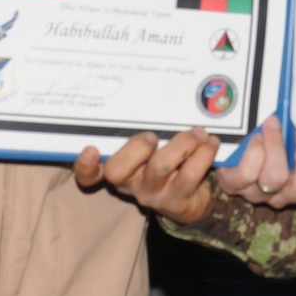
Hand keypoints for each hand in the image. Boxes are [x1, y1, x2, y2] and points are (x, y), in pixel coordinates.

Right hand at [75, 129, 220, 224]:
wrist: (192, 200)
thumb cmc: (168, 163)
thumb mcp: (152, 149)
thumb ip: (144, 130)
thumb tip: (153, 93)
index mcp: (119, 169)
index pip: (89, 175)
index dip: (85, 166)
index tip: (91, 150)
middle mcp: (130, 184)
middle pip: (118, 171)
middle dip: (137, 146)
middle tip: (154, 136)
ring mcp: (152, 195)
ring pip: (159, 167)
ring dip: (182, 143)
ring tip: (198, 133)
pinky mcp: (177, 202)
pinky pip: (189, 174)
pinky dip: (203, 154)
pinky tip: (210, 144)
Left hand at [215, 116, 295, 207]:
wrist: (232, 151)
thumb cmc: (272, 138)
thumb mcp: (292, 134)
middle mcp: (285, 193)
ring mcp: (260, 193)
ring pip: (274, 177)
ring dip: (275, 144)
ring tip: (271, 124)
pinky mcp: (235, 187)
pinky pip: (244, 174)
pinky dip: (251, 151)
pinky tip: (249, 138)